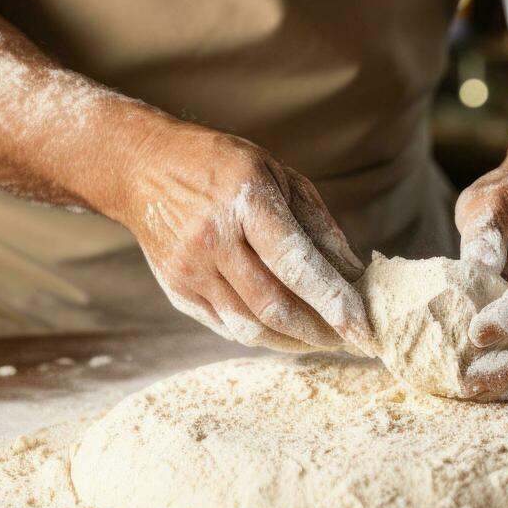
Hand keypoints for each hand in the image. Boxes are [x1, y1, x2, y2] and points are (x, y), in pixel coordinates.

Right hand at [127, 120, 372, 352]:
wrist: (142, 166)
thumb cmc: (221, 166)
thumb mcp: (277, 173)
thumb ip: (317, 224)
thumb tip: (354, 274)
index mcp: (245, 201)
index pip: (297, 264)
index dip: (334, 301)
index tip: (365, 327)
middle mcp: (213, 239)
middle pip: (274, 305)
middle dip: (320, 331)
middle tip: (351, 340)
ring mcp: (190, 269)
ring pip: (250, 326)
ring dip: (295, 342)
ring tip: (324, 340)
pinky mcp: (177, 290)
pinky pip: (227, 327)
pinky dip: (264, 336)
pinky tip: (288, 333)